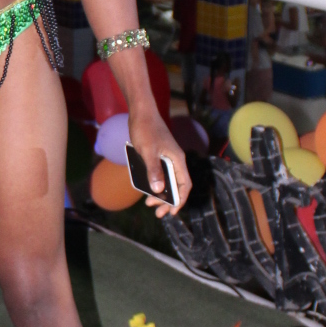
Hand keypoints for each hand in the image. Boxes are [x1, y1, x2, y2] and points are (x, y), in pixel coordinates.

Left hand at [126, 103, 191, 218]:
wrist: (141, 113)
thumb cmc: (146, 130)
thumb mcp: (148, 151)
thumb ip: (154, 170)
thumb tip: (158, 190)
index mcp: (177, 160)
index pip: (185, 185)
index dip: (180, 199)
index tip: (172, 211)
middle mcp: (175, 161)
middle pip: (176, 186)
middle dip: (168, 201)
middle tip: (157, 213)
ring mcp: (167, 159)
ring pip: (167, 182)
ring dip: (159, 194)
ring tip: (148, 204)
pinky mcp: (158, 157)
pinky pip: (159, 175)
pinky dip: (154, 184)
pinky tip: (145, 190)